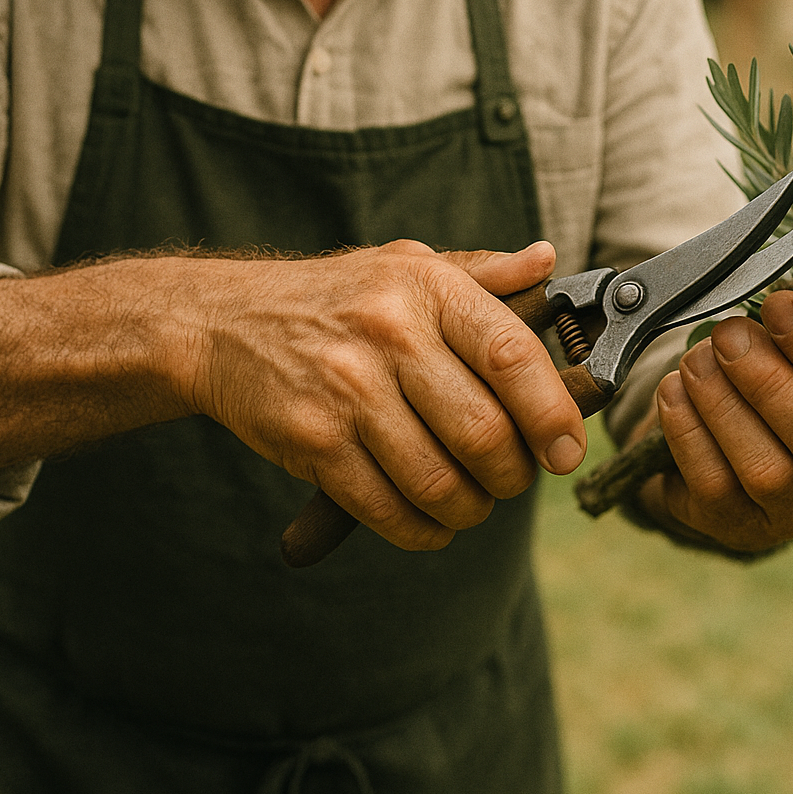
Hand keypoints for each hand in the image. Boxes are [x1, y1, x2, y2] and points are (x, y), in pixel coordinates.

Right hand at [179, 240, 585, 551]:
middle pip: (483, 431)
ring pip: (439, 481)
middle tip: (512, 477)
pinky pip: (388, 509)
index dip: (552, 411)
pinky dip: (422, 530)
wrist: (225, 323)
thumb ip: (481, 272)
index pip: (510, 353)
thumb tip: (547, 263)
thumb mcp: (405, 265)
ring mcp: (348, 390)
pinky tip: (429, 519)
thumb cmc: (334, 298)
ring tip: (471, 500)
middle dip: (513, 474)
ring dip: (470, 509)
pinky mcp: (314, 441)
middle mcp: (388, 334)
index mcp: (424, 287)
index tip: (567, 449)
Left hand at [642, 290, 792, 551]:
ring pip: (766, 468)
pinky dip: (687, 430)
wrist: (729, 447)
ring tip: (696, 360)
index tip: (778, 305)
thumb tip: (774, 304)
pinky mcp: (741, 527)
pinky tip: (675, 391)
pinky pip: (714, 483)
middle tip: (727, 335)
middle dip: (767, 378)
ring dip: (721, 402)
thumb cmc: (776, 383)